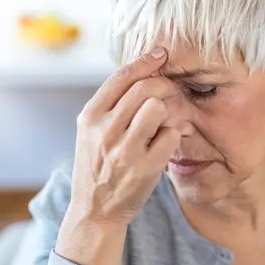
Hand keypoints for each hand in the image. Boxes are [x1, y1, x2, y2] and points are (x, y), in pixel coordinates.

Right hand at [68, 46, 180, 226]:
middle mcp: (105, 131)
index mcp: (90, 117)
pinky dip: (175, 135)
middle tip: (170, 92)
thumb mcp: (92, 133)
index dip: (145, 60)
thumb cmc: (98, 166)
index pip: (121, 77)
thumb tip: (143, 72)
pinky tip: (168, 142)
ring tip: (165, 121)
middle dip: (163, 85)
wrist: (95, 210)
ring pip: (158, 108)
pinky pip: (171, 135)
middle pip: (144, 88)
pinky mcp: (145, 168)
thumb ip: (111, 106)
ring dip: (168, 111)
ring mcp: (125, 150)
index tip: (161, 54)